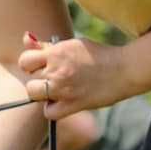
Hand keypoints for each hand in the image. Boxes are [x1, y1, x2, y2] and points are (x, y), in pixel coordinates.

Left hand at [16, 32, 131, 121]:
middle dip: (37, 79)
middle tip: (53, 79)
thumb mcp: (72, 44)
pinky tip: (63, 102)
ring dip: (42, 94)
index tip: (41, 65)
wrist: (125, 69)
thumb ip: (46, 46)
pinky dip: (53, 109)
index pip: (25, 60)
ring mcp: (63, 88)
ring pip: (34, 94)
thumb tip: (25, 37)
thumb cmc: (98, 55)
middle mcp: (56, 70)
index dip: (31, 64)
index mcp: (56, 52)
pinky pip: (48, 112)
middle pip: (29, 78)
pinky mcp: (72, 104)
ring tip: (57, 90)